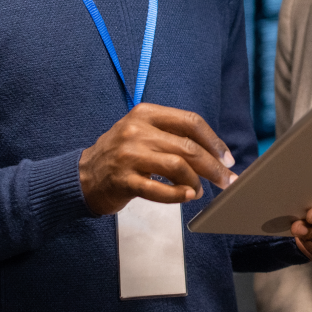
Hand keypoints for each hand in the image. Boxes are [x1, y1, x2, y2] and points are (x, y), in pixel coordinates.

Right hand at [78, 103, 237, 214]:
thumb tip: (213, 152)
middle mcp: (136, 131)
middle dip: (213, 166)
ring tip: (200, 190)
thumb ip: (173, 136)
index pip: (190, 122)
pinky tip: (187, 196)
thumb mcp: (142, 132)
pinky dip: (178, 195)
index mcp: (145, 114)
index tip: (227, 158)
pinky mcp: (123, 181)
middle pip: (188, 147)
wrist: (84, 176)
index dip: (214, 141)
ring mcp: (129, 155)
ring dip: (196, 181)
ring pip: (177, 167)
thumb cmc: (121, 155)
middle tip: (226, 180)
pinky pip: (159, 189)